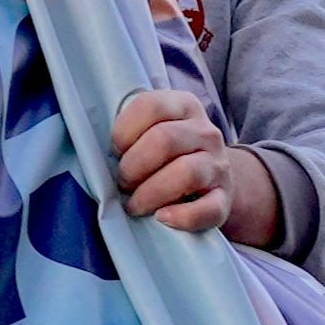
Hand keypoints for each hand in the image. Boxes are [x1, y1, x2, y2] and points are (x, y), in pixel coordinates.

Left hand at [110, 88, 282, 251]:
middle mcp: (206, 133)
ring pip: (187, 173)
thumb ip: (132, 133)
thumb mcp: (152, 131)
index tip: (115, 151)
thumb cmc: (166, 155)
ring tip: (136, 204)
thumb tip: (100, 157)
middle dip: (133, 166)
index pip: (151, 107)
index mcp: (185, 107)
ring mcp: (218, 166)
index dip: (124, 132)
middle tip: (123, 182)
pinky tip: (162, 218)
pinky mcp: (224, 199)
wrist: (209, 180)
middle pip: (165, 140)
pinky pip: (207, 209)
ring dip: (151, 193)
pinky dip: (182, 217)